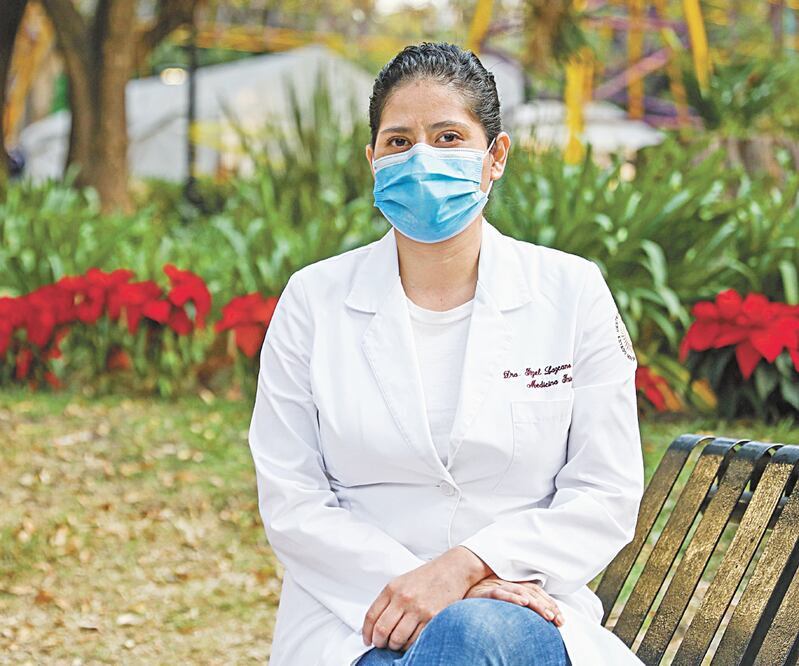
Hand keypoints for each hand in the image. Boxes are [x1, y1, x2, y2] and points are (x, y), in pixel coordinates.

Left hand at [361, 546, 489, 652]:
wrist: (453, 570)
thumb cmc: (428, 576)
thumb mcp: (402, 582)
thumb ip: (389, 600)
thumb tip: (376, 624)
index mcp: (392, 588)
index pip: (371, 616)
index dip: (366, 632)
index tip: (367, 639)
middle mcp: (403, 598)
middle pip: (382, 630)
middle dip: (379, 642)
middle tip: (381, 644)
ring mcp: (418, 609)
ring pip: (397, 638)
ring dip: (394, 645)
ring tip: (396, 643)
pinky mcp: (432, 618)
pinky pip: (415, 640)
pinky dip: (409, 645)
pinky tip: (409, 640)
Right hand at [464, 574, 564, 626]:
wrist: (453, 595)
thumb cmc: (476, 601)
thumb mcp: (498, 601)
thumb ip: (513, 603)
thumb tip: (531, 612)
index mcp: (510, 585)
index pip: (534, 591)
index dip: (549, 603)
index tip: (560, 618)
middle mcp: (504, 583)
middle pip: (531, 592)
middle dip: (547, 606)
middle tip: (559, 620)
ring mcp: (494, 587)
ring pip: (520, 592)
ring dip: (535, 604)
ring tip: (547, 615)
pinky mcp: (483, 592)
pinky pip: (499, 594)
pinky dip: (512, 597)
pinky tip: (523, 603)